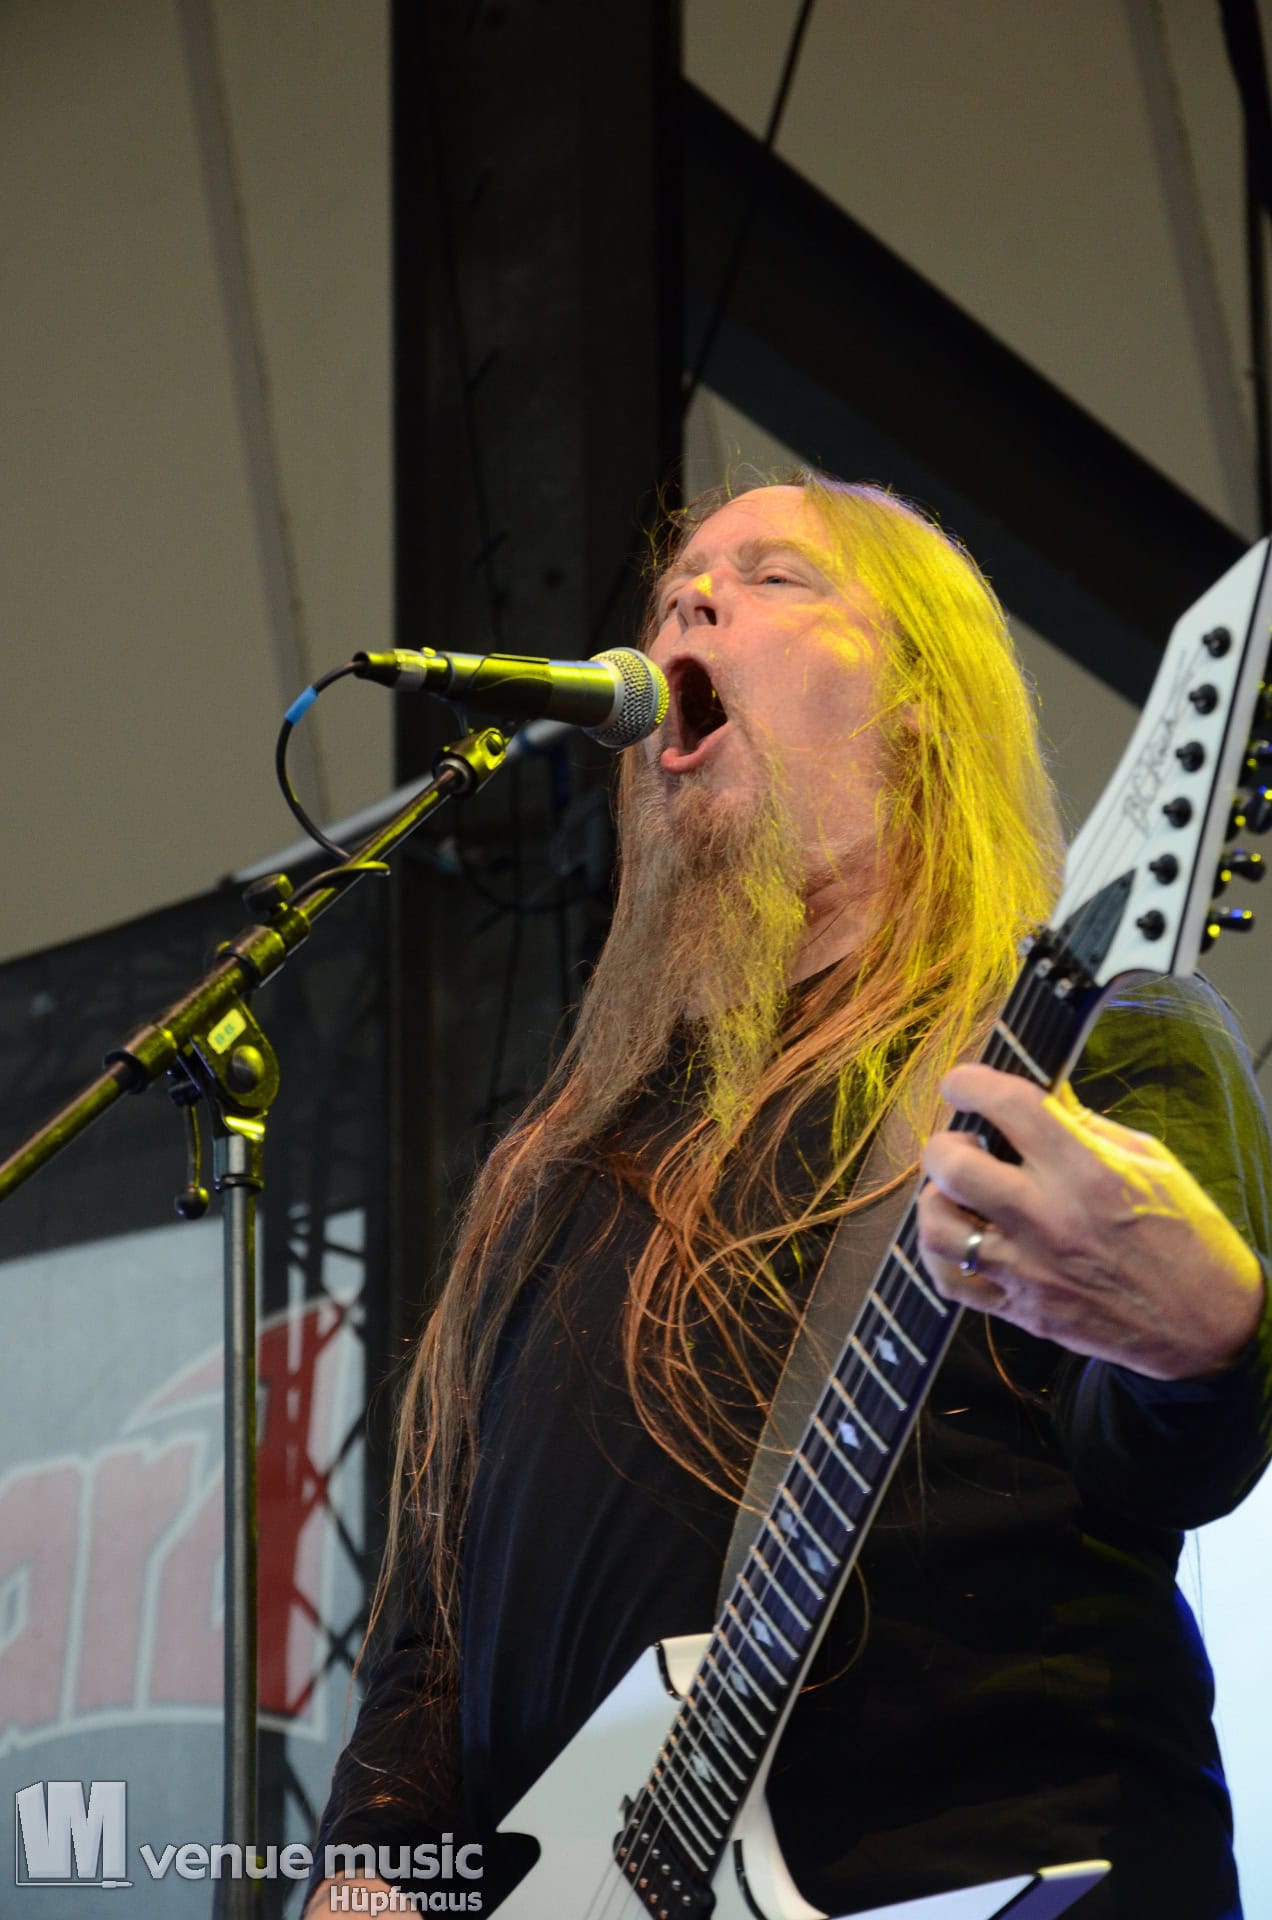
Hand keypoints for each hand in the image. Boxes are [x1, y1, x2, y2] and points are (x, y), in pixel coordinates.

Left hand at [915, 1063, 1265, 1379]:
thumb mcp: (1150, 1161)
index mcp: (1087, 1172)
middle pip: (953, 1165)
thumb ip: (1084, 1125)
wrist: (1206, 1324)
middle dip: (945, 1143)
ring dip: (936, 1199)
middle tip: (964, 1145)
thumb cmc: (1185, 1234)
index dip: (971, 1082)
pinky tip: (961, 1237)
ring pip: (937, 1226)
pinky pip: (949, 1281)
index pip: (1008, 1107)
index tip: (962, 1083)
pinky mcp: (1021, 1311)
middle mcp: (1049, 1220)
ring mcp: (1029, 1270)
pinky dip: (939, 1254)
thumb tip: (1040, 1089)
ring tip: (958, 1193)